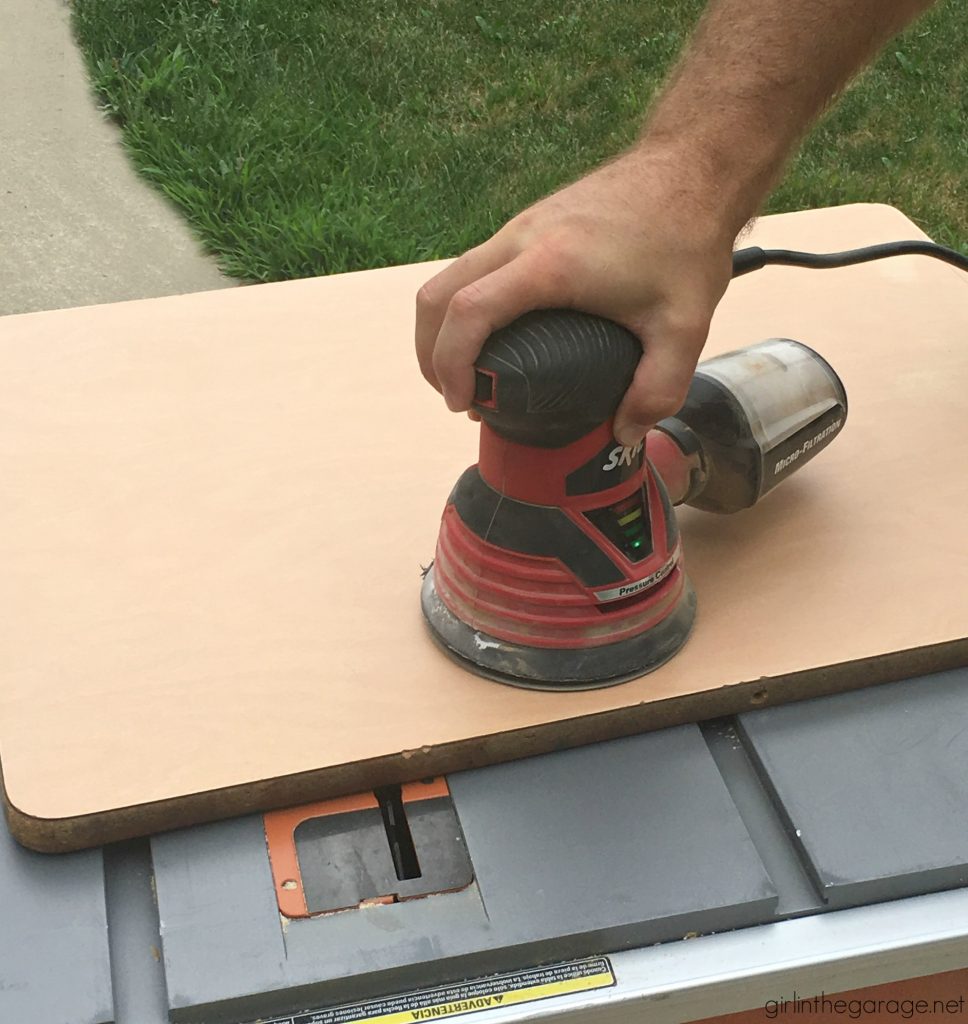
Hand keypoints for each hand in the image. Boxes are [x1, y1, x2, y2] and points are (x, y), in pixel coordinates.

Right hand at [415, 148, 736, 444]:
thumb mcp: (685, 325)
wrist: (693, 165)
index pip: (468, 312)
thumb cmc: (686, 237)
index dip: (451, 364)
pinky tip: (497, 337)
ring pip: (449, 278)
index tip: (464, 403)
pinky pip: (474, 267)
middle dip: (431, 354)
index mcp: (550, 264)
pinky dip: (465, 307)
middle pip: (437, 296)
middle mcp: (521, 237)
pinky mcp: (528, 222)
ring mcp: (520, 225)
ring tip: (470, 374)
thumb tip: (623, 434)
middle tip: (457, 397)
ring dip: (442, 329)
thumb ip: (657, 388)